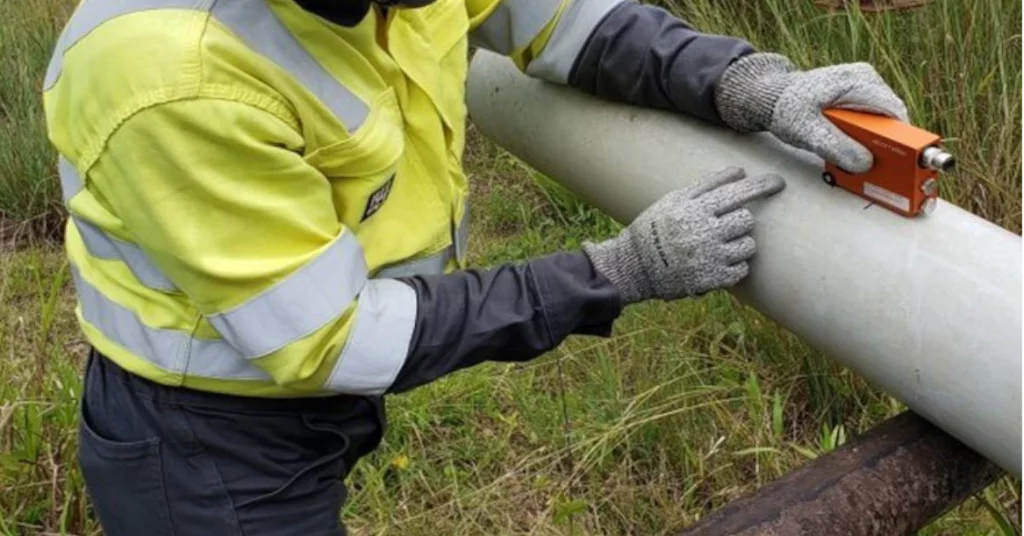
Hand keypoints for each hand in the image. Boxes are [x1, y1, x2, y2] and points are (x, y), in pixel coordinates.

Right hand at [582, 166, 784, 303]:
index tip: (779, 182)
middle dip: (739, 221)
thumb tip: (739, 172)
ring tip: (720, 246)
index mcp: (694, 210)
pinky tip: (718, 262)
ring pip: (749, 245)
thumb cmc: (655, 228)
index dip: (762, 186)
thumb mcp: (672, 200)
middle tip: (722, 227)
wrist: (635, 267)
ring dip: (741, 243)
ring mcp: (710, 257)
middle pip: (746, 219)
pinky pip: (742, 269)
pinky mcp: (713, 279)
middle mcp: (704, 232)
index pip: (737, 193)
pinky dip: (735, 265)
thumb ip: (706, 186)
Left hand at [715, 52, 908, 173]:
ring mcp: (865, 87)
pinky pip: (872, 122)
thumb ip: (835, 147)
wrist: (773, 97)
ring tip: (858, 162)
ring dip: (874, 144)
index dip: (902, 139)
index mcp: (857, 81)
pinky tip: (851, 152)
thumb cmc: (787, 109)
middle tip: (877, 170)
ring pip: (884, 122)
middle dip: (887, 145)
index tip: (902, 162)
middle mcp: (867, 80)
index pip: (893, 112)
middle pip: (891, 119)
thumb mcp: (806, 131)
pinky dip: (865, 139)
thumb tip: (864, 163)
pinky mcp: (860, 98)